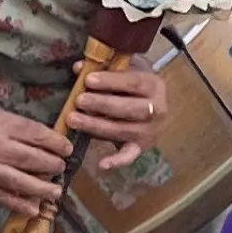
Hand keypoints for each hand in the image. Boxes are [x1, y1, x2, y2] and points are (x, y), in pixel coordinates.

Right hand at [0, 95, 74, 208]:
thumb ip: (9, 123)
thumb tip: (35, 137)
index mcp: (0, 122)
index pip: (38, 135)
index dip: (57, 143)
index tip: (67, 148)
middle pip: (35, 159)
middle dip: (54, 166)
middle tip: (63, 168)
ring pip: (22, 182)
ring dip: (43, 189)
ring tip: (57, 191)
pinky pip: (0, 196)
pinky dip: (19, 203)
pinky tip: (33, 208)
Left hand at [62, 57, 168, 172]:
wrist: (153, 103)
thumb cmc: (133, 84)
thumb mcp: (123, 70)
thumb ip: (102, 67)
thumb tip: (78, 68)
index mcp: (154, 85)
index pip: (133, 82)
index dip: (111, 81)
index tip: (88, 80)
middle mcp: (157, 109)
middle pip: (130, 109)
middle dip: (102, 104)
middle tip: (79, 101)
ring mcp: (150, 130)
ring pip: (124, 130)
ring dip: (97, 126)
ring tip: (73, 119)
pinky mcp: (142, 146)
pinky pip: (130, 155)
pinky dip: (117, 161)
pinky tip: (103, 164)